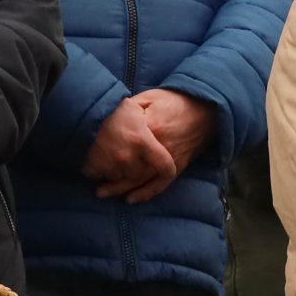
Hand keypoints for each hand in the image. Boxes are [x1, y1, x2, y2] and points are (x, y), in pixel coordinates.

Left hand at [98, 90, 215, 203]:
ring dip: (122, 188)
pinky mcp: (178, 165)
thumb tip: (109, 114)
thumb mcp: (150, 96)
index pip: (122, 145)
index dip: (104, 154)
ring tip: (103, 193)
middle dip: (108, 176)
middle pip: (129, 167)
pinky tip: (131, 198)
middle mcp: (158, 147)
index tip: (89, 159)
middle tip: (91, 181)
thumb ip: (131, 108)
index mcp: (149, 128)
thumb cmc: (176, 100)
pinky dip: (146, 193)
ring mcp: (169, 158)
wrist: (207, 108)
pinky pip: (160, 184)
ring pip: (142, 179)